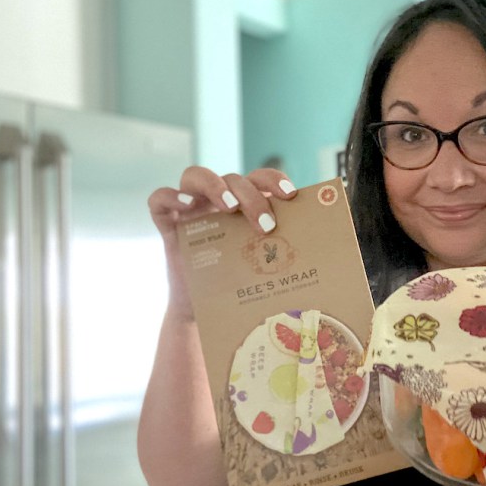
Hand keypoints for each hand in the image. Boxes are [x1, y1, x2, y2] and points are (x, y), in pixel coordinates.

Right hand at [147, 166, 297, 314]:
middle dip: (252, 197)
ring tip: (229, 208)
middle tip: (266, 226)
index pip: (259, 177)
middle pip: (233, 179)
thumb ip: (283, 248)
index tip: (289, 196)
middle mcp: (217, 200)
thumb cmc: (240, 282)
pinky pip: (159, 199)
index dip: (273, 180)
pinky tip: (186, 206)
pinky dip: (170, 196)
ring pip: (195, 176)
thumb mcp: (263, 262)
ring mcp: (190, 209)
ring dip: (215, 187)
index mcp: (245, 203)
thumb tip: (326, 250)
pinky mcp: (167, 223)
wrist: (206, 309)